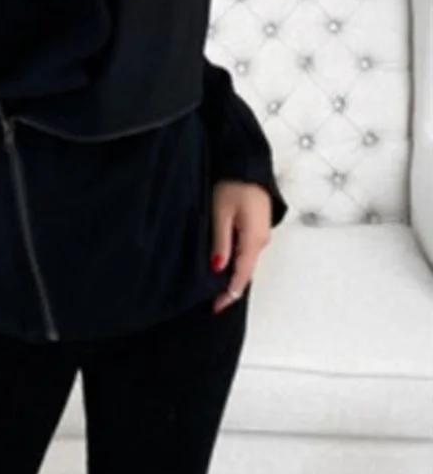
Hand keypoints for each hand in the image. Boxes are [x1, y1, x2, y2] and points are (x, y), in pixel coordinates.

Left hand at [210, 180, 271, 313]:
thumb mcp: (221, 214)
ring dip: (232, 275)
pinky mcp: (256, 227)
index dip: (229, 294)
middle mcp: (261, 241)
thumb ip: (221, 242)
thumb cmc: (232, 185)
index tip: (215, 308)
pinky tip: (224, 265)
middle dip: (229, 288)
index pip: (242, 275)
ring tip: (214, 288)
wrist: (247, 165)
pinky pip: (247, 251)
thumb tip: (219, 269)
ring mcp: (261, 234)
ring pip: (246, 262)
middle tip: (211, 302)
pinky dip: (236, 262)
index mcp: (254, 240)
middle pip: (245, 272)